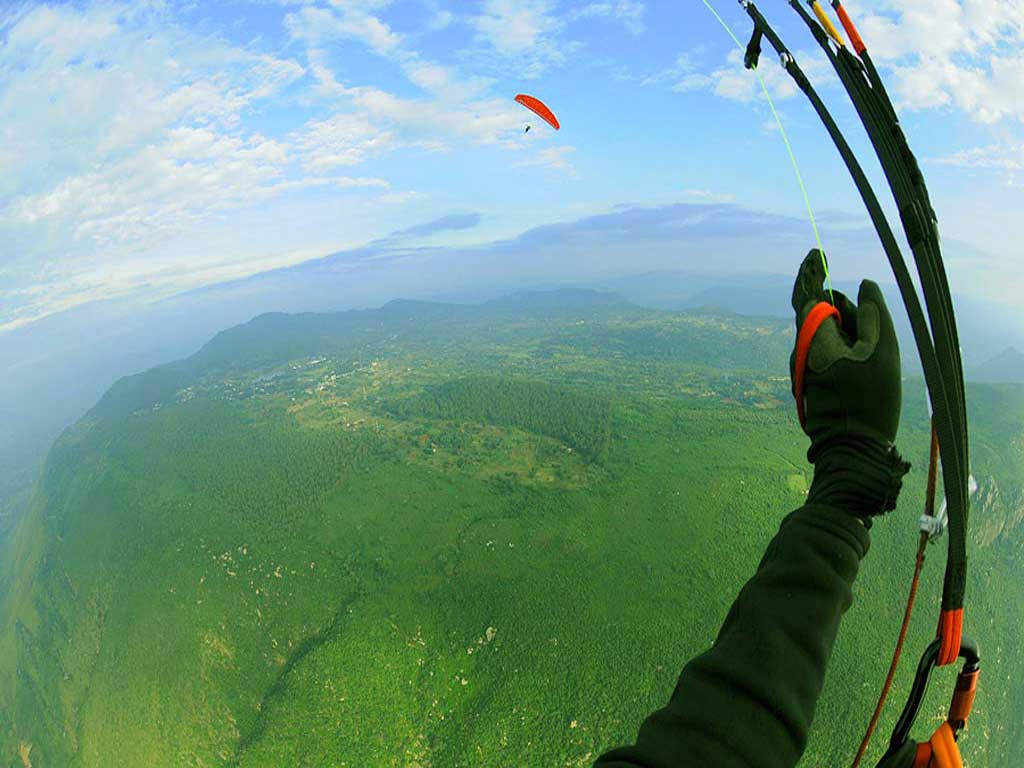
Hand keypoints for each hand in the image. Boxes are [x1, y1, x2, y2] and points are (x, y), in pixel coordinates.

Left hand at [790, 249, 909, 518]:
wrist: (852, 452)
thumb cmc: (870, 402)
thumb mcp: (882, 353)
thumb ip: (872, 315)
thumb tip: (862, 286)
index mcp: (812, 342)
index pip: (805, 297)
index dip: (810, 273)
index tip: (818, 253)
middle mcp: (800, 354)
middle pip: (819, 316)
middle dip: (844, 312)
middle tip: (867, 328)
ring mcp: (802, 371)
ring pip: (825, 337)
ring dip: (848, 335)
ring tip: (870, 357)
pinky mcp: (810, 384)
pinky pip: (827, 355)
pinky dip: (845, 352)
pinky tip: (863, 370)